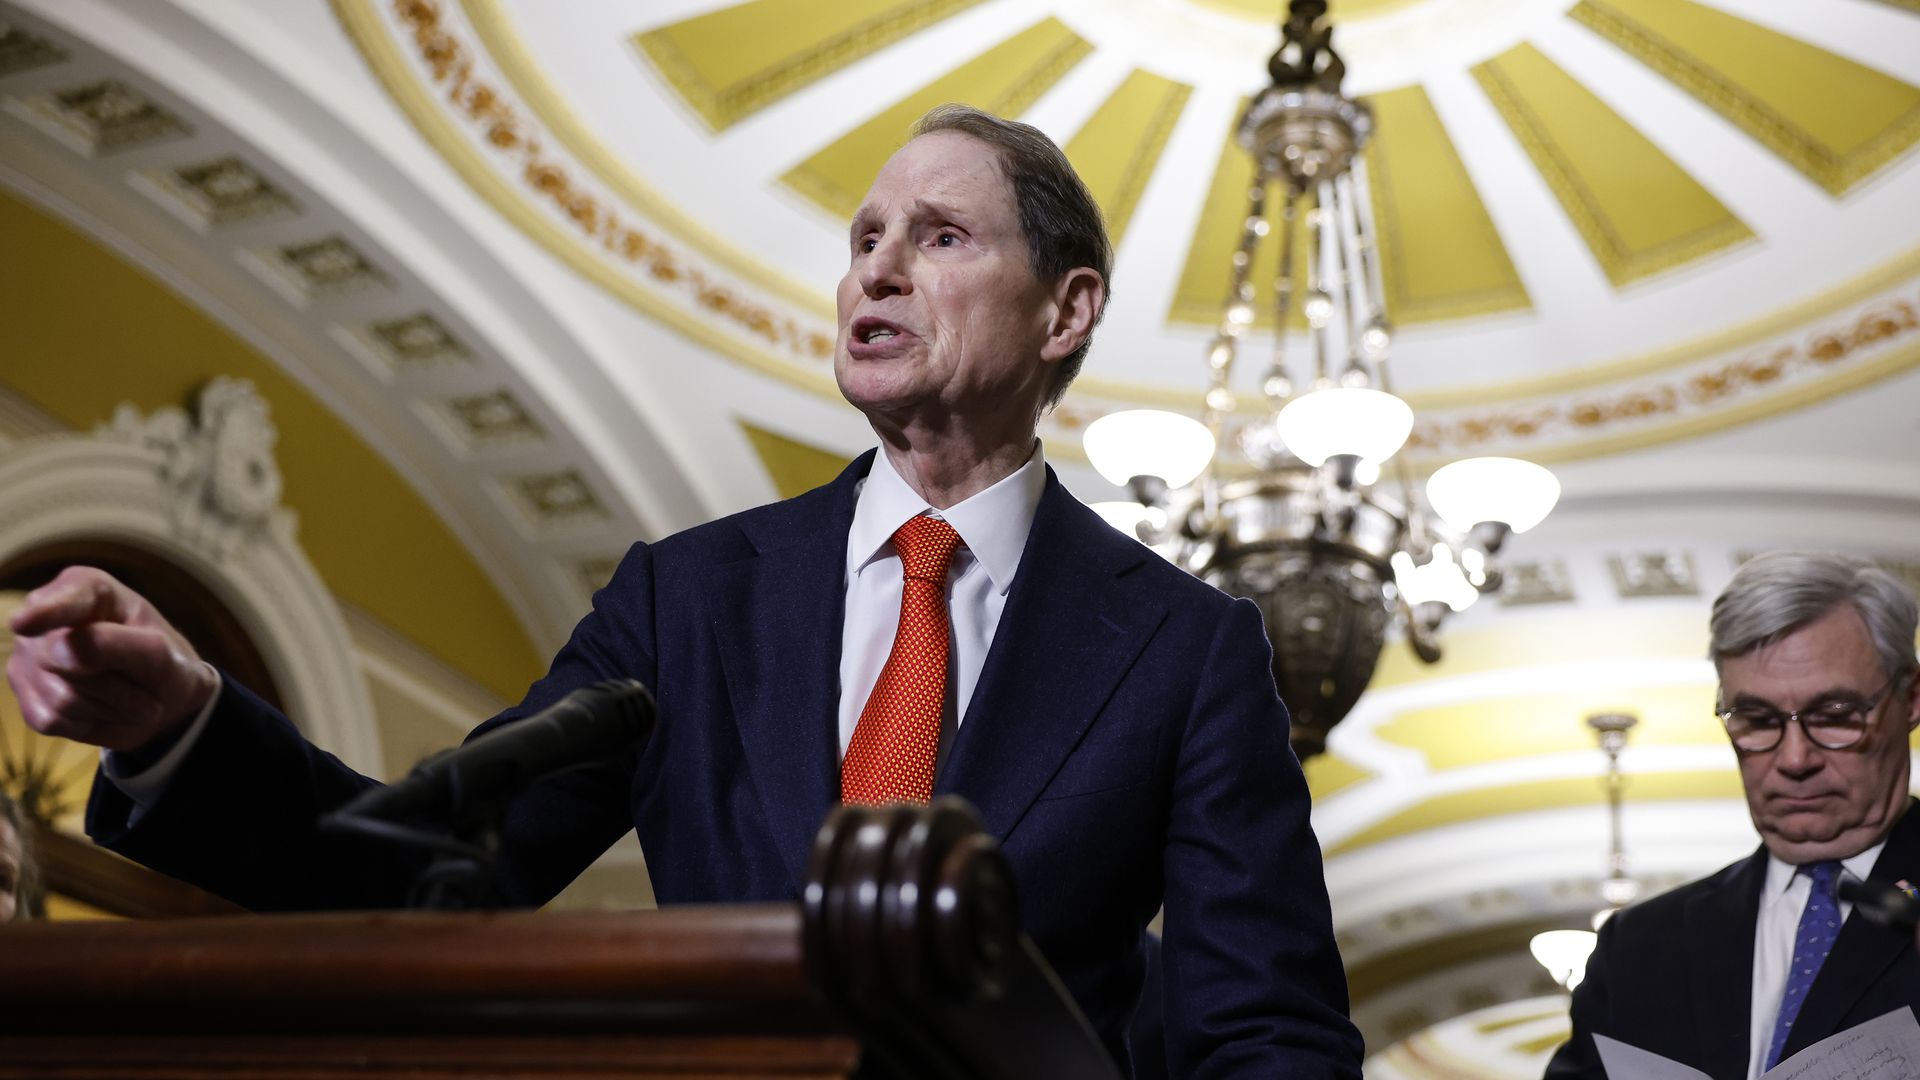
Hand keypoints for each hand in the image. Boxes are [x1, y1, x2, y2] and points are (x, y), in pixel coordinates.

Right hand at [6, 566, 217, 752]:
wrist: (164, 702)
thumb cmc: (166, 664)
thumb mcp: (160, 653)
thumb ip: (116, 643)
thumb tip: (60, 649)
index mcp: (86, 588)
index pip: (64, 600)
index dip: (47, 613)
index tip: (26, 623)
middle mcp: (46, 616)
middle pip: (63, 660)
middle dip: (114, 684)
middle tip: (145, 684)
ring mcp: (29, 657)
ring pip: (61, 696)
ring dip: (110, 706)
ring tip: (131, 697)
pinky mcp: (26, 695)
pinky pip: (50, 719)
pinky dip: (87, 723)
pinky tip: (102, 709)